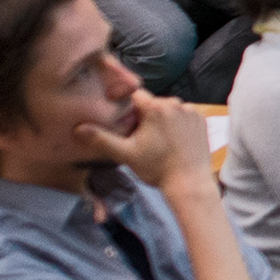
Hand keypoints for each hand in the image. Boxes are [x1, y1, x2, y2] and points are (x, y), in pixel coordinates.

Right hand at [75, 91, 210, 190]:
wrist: (189, 183)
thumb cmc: (156, 168)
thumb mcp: (125, 154)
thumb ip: (101, 139)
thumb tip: (77, 129)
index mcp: (155, 107)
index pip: (135, 96)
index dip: (127, 107)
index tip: (125, 122)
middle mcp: (175, 103)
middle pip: (152, 103)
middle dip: (145, 115)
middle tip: (142, 138)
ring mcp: (191, 111)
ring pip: (168, 108)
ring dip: (162, 119)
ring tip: (159, 142)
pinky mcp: (202, 119)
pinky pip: (183, 115)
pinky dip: (178, 123)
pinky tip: (174, 141)